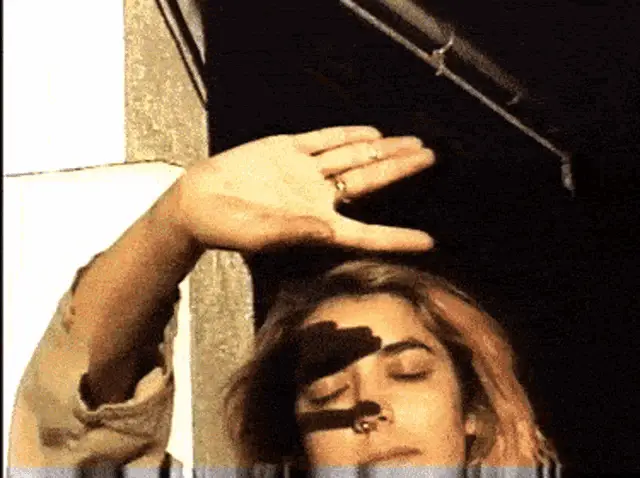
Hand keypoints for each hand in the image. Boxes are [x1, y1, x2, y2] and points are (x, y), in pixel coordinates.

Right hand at [169, 126, 434, 251]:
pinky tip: (371, 134)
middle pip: (369, 181)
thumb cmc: (225, 228)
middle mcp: (317, 197)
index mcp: (317, 224)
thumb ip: (295, 232)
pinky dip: (347, 135)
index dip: (398, 237)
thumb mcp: (259, 235)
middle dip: (400, 168)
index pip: (367, 233)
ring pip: (352, 157)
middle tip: (432, 156)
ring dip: (383, 149)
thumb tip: (329, 230)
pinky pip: (323, 141)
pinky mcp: (286, 151)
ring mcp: (304, 172)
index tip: (430, 240)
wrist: (196, 201)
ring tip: (414, 143)